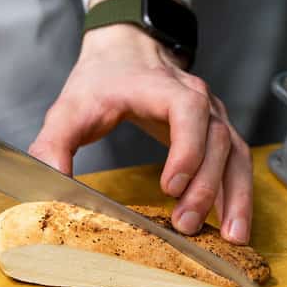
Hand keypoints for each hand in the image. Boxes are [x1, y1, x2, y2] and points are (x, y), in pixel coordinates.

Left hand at [29, 0, 252, 244]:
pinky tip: (232, 225)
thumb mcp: (68, 109)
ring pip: (236, 153)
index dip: (187, 147)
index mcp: (161, 87)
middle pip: (217, 139)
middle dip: (205, 186)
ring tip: (230, 236)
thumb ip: (53, 146)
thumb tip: (48, 186)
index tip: (171, 185)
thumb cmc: (100, 80)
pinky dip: (238, 193)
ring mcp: (213, 115)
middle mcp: (198, 98)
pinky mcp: (217, 132)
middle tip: (184, 225)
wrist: (124, 50)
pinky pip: (238, 162)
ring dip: (235, 196)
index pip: (188, 110)